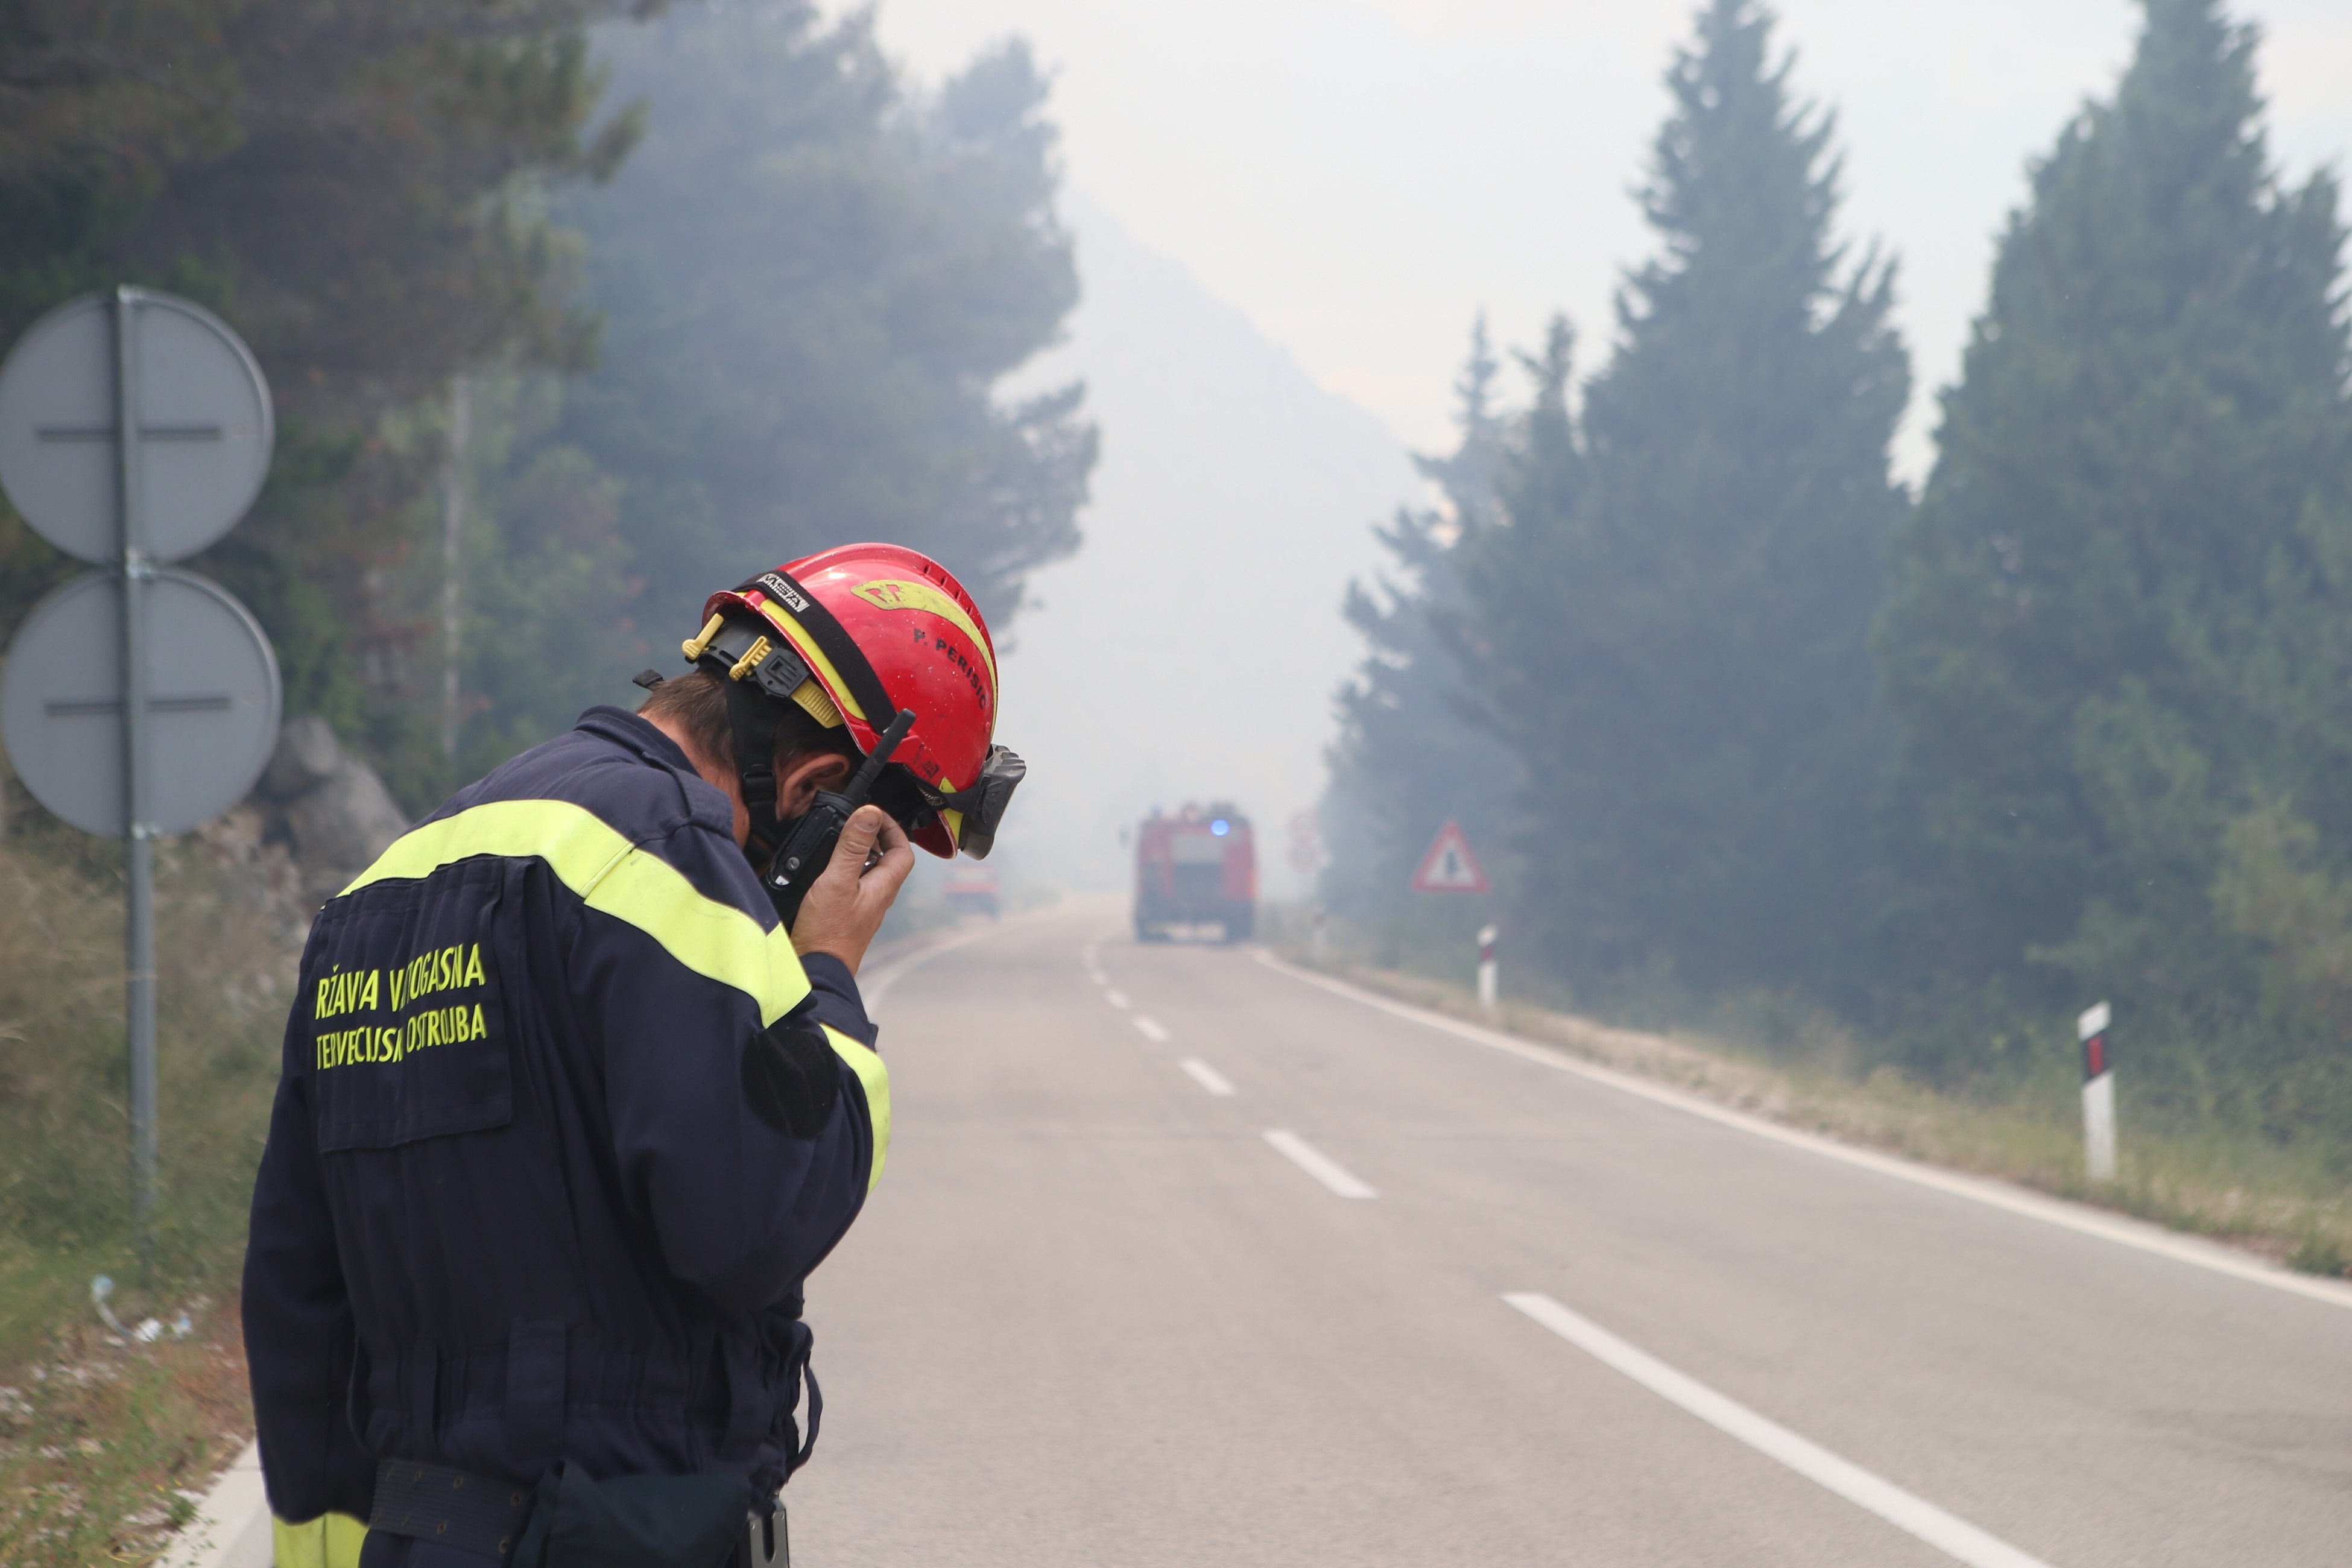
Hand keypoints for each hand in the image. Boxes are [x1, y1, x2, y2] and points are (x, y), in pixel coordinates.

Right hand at [789, 805, 914, 974]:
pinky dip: (845, 871)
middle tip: (856, 824)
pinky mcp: (847, 916)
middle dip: (875, 837)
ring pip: (870, 873)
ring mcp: (863, 908)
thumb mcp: (838, 881)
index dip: (893, 828)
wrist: (815, 970)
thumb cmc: (827, 934)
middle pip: (887, 860)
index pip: (903, 850)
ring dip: (860, 853)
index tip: (873, 815)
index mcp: (883, 887)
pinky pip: (854, 886)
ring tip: (841, 841)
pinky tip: (826, 870)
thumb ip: (852, 847)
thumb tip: (869, 814)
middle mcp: (877, 897)